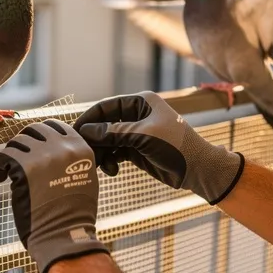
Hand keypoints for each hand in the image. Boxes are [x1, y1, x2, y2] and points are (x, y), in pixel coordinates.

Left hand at [0, 119, 108, 272]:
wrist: (64, 235)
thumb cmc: (73, 215)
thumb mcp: (85, 179)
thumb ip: (73, 160)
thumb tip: (57, 148)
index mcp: (80, 149)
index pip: (56, 126)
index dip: (41, 135)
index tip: (34, 146)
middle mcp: (62, 147)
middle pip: (35, 129)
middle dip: (24, 142)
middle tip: (19, 157)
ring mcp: (42, 156)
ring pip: (17, 141)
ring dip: (11, 155)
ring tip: (9, 171)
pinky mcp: (23, 168)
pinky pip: (3, 156)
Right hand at [72, 91, 244, 204]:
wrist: (197, 169)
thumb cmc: (176, 146)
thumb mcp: (144, 136)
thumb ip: (113, 133)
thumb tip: (86, 131)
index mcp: (140, 102)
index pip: (106, 107)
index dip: (89, 119)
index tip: (74, 133)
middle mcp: (136, 115)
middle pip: (104, 124)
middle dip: (94, 140)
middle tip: (85, 155)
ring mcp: (136, 133)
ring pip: (108, 140)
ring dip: (101, 153)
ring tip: (99, 166)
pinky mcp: (136, 149)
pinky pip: (114, 152)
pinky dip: (110, 160)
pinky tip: (112, 170)